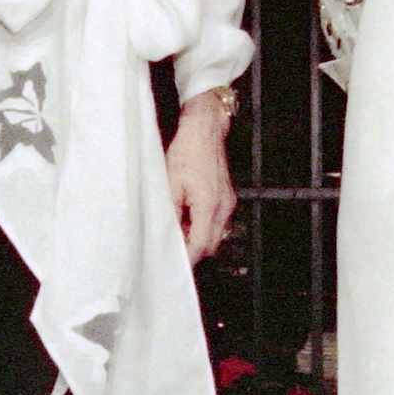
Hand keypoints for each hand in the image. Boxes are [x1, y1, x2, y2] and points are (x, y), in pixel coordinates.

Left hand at [166, 94, 238, 263]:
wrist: (205, 129)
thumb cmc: (188, 150)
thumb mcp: (170, 183)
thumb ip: (169, 212)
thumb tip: (165, 234)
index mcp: (209, 204)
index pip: (200, 244)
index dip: (187, 258)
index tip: (175, 265)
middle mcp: (223, 206)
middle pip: (211, 244)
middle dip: (193, 251)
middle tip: (173, 251)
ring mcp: (228, 202)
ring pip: (215, 234)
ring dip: (198, 237)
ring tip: (178, 228)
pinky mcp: (227, 197)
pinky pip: (217, 221)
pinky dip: (203, 225)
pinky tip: (187, 215)